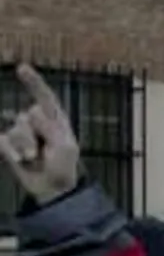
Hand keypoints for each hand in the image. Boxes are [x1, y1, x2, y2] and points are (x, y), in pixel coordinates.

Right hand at [0, 65, 82, 202]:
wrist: (51, 188)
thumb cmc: (64, 167)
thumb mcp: (65, 148)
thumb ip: (51, 128)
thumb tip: (31, 112)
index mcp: (55, 119)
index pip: (45, 97)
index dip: (33, 82)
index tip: (21, 68)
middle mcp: (37, 121)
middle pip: (26, 118)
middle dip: (33, 137)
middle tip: (44, 153)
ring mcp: (21, 133)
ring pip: (15, 131)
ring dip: (24, 148)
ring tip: (34, 159)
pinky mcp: (8, 145)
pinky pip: (2, 141)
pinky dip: (10, 152)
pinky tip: (19, 160)